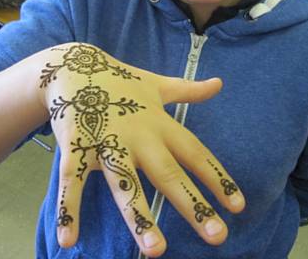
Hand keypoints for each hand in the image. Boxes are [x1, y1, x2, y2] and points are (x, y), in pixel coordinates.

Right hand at [39, 43, 244, 256]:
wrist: (72, 66)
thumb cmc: (119, 80)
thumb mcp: (157, 85)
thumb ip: (188, 91)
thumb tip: (219, 83)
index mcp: (159, 123)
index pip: (195, 153)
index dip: (217, 178)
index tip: (238, 206)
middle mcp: (138, 135)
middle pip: (168, 174)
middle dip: (192, 205)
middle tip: (218, 237)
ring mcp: (106, 143)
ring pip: (124, 183)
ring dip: (139, 216)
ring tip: (156, 249)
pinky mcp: (75, 147)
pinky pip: (72, 181)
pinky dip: (68, 209)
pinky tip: (69, 240)